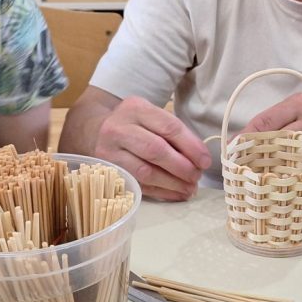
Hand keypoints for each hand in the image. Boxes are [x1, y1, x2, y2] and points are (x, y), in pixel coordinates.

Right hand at [95, 96, 209, 201]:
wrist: (96, 131)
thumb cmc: (134, 125)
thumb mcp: (151, 116)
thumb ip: (174, 133)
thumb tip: (200, 160)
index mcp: (136, 108)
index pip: (169, 127)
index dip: (191, 147)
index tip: (205, 161)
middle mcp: (119, 128)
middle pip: (156, 150)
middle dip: (182, 167)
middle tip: (197, 177)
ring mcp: (109, 151)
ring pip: (145, 171)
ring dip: (172, 183)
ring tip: (189, 188)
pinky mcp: (108, 171)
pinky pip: (138, 185)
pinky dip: (161, 191)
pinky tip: (175, 193)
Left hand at [239, 92, 301, 174]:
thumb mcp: (293, 116)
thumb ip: (268, 125)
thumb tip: (233, 142)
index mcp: (300, 102)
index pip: (265, 120)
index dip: (245, 136)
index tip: (232, 148)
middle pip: (275, 138)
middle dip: (255, 153)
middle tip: (241, 165)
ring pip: (287, 156)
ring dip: (269, 168)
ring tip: (256, 175)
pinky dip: (287, 176)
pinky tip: (277, 182)